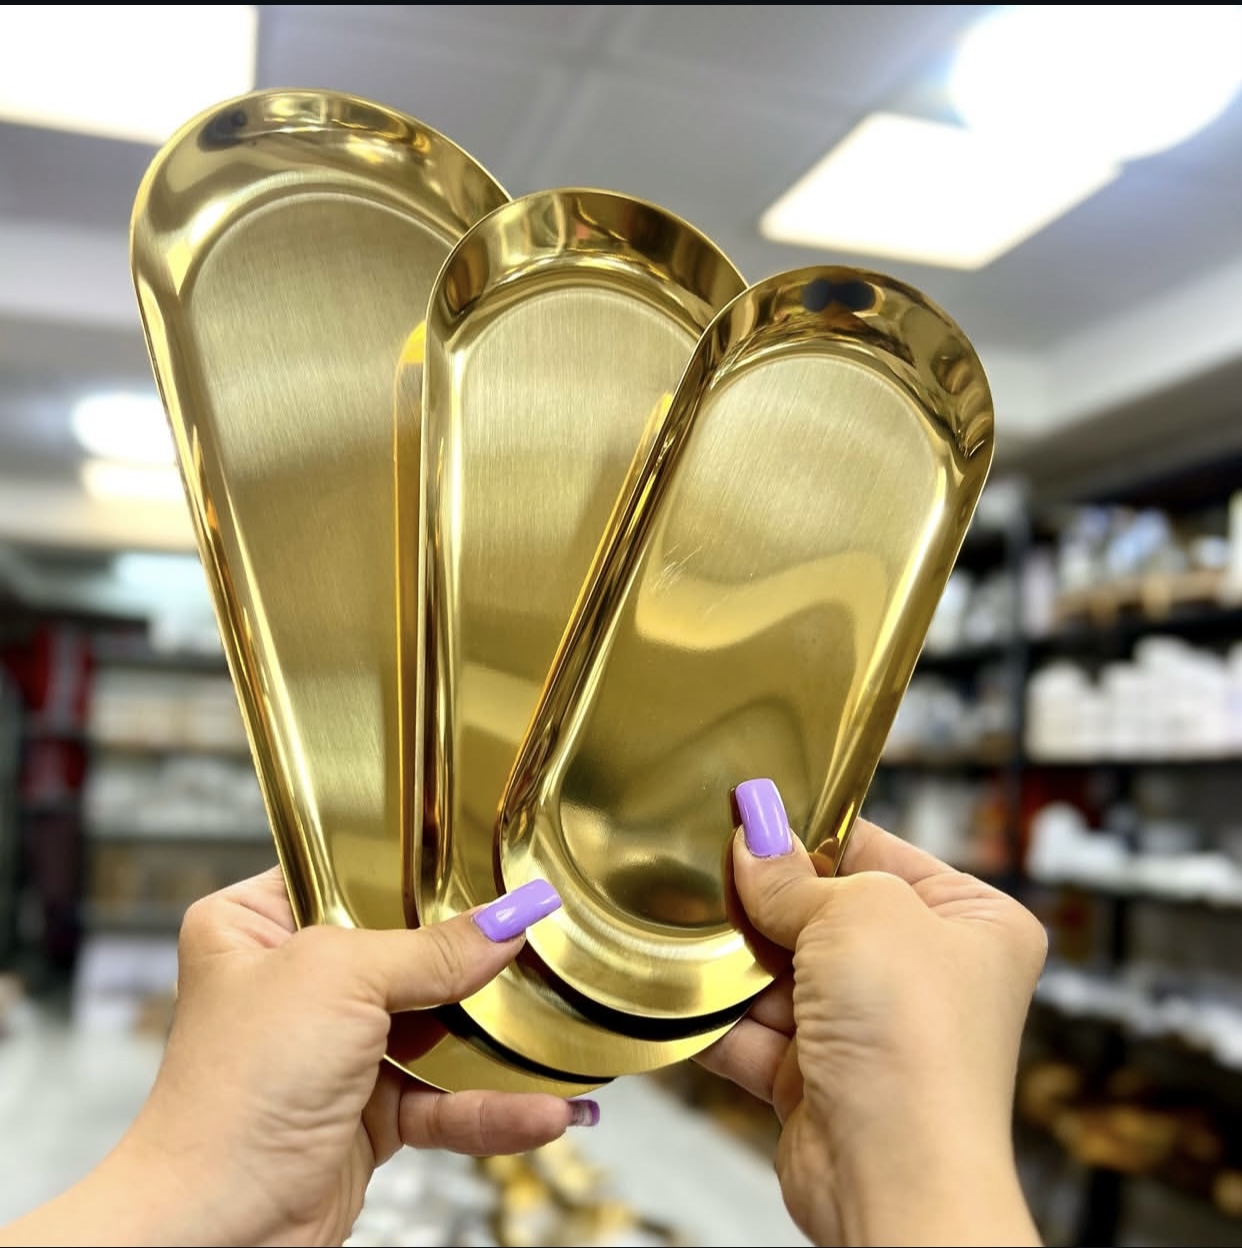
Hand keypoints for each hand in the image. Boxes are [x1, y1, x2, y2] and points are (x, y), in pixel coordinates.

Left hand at [2, 869, 595, 1247]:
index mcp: (258, 924)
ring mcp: (335, 1049)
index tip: (490, 862)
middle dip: (476, 957)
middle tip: (541, 937)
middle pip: (410, 950)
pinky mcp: (367, 1112)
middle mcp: (297, 982)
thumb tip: (510, 917)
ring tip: (558, 1031)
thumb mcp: (340, 980)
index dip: (420, 871)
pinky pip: (445, 1098)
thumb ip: (433, 948)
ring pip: (437, 1027)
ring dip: (498, 1041)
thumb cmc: (234, 1093)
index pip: (355, 874)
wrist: (214, 1231)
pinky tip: (541, 1108)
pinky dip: (493, 1107)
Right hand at [697, 778, 1046, 1247]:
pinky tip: (681, 988)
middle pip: (821, 911)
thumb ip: (792, 873)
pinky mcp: (818, 1076)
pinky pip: (754, 1029)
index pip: (877, 850)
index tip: (752, 811)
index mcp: (971, 921)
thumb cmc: (916, 1046)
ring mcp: (870, 1028)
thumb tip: (755, 830)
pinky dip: (718, 1014)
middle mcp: (924, 975)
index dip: (812, 831)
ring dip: (737, 960)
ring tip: (691, 932)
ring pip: (781, 970)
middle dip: (766, 901)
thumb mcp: (854, 916)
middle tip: (711, 869)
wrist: (893, 1180)